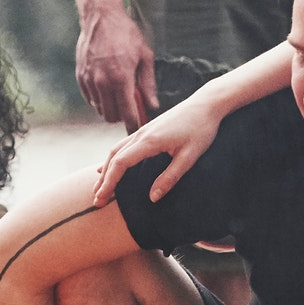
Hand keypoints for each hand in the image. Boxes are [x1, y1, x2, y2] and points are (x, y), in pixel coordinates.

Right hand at [76, 5, 157, 130]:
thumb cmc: (126, 34)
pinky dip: (99, 98)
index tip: (138, 128)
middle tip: (130, 107)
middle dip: (122, 116)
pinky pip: (90, 98)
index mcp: (121, 79)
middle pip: (111, 116)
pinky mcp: (81, 77)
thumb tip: (152, 105)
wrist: (101, 17)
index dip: (133, 124)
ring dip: (110, 107)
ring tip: (119, 94)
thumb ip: (148, 84)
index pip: (127, 114)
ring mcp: (90, 80)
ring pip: (100, 109)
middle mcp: (103, 82)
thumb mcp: (144, 56)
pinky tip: (107, 87)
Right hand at [92, 91, 225, 204]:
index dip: (109, 182)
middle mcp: (142, 134)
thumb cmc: (201, 128)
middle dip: (103, 180)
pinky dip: (113, 158)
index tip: (101, 198)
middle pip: (113, 158)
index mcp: (150, 141)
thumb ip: (170, 177)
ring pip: (116, 150)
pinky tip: (108, 166)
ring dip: (106, 169)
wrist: (207, 104)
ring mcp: (143, 130)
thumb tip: (152, 197)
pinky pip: (124, 145)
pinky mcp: (148, 129)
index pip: (121, 163)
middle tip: (97, 200)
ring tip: (100, 187)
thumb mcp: (189, 157)